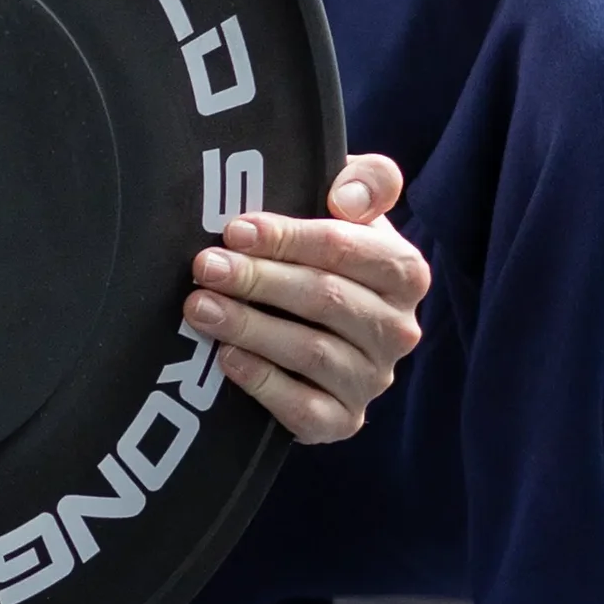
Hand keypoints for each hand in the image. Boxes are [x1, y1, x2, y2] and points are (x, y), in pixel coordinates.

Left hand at [185, 152, 427, 443]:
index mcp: (403, 272)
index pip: (347, 249)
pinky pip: (305, 409)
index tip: (236, 229)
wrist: (312, 326)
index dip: (289, 238)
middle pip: (326, 299)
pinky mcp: (342, 422)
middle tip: (206, 266)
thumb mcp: (348, 205)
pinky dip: (263, 383)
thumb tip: (348, 198)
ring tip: (199, 306)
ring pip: (311, 352)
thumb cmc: (323, 253)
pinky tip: (226, 358)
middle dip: (259, 279)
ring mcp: (372, 380)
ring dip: (250, 327)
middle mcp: (397, 330)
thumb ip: (365, 182)